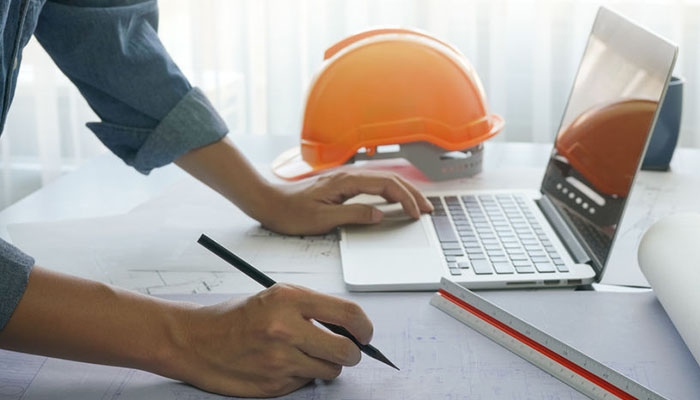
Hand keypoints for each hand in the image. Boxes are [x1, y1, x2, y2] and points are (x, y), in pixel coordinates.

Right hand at [172, 284, 372, 396]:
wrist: (195, 340)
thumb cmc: (236, 317)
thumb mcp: (275, 297)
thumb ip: (313, 309)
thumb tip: (352, 329)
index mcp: (289, 299)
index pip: (348, 313)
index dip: (364, 327)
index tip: (365, 333)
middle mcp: (286, 328)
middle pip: (346, 350)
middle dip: (352, 353)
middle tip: (346, 350)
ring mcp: (280, 360)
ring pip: (330, 370)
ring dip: (325, 365)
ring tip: (303, 354)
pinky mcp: (274, 384)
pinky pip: (306, 382)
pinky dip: (301, 376)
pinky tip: (281, 364)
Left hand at [261, 171, 433, 234]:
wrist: (268, 202)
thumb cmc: (290, 212)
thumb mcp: (322, 220)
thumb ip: (353, 216)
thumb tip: (380, 215)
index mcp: (346, 181)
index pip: (386, 186)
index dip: (405, 199)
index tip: (416, 214)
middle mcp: (348, 176)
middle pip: (389, 180)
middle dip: (412, 193)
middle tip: (428, 209)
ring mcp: (345, 179)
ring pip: (382, 181)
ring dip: (403, 192)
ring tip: (418, 205)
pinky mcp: (341, 185)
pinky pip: (372, 185)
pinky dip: (389, 192)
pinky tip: (393, 201)